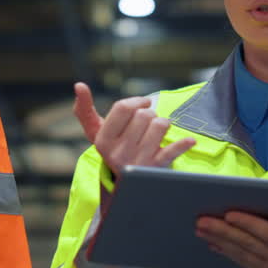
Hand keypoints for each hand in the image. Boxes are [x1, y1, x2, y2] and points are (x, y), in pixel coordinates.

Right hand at [72, 82, 194, 177]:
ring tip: (157, 132)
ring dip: (163, 124)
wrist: (128, 182)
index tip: (143, 103)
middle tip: (147, 122)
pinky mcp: (155, 170)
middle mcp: (118, 153)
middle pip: (144, 115)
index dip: (137, 100)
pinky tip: (189, 141)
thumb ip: (84, 109)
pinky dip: (182, 144)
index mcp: (103, 140)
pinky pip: (172, 151)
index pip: (123, 108)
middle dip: (150, 113)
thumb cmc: (114, 147)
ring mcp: (138, 162)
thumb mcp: (96, 132)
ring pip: (160, 125)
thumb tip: (78, 85)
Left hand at [196, 207, 267, 267]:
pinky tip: (214, 245)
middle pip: (250, 244)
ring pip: (244, 254)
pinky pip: (247, 264)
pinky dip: (229, 254)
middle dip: (224, 231)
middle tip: (201, 220)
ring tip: (200, 229)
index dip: (250, 225)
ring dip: (220, 241)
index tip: (230, 214)